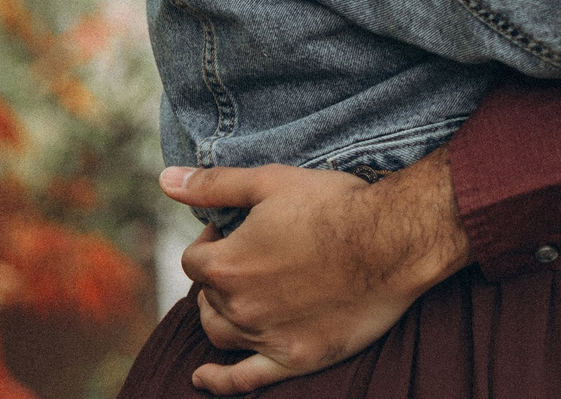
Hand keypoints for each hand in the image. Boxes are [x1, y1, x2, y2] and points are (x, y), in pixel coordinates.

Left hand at [161, 154, 469, 393]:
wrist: (395, 240)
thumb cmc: (336, 205)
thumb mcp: (272, 181)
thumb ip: (215, 185)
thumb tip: (165, 180)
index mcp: (227, 264)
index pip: (194, 260)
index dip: (210, 242)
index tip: (234, 230)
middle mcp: (239, 306)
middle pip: (207, 296)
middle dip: (220, 274)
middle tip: (250, 255)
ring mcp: (265, 336)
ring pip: (220, 332)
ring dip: (219, 313)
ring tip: (235, 296)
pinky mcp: (294, 358)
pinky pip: (243, 380)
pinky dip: (218, 382)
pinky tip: (202, 378)